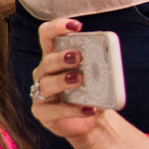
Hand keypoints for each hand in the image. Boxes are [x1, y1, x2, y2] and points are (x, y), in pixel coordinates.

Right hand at [31, 18, 100, 139]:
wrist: (91, 122)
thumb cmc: (91, 94)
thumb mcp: (97, 78)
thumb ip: (98, 67)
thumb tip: (107, 61)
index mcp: (55, 58)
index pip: (47, 36)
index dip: (56, 27)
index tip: (75, 26)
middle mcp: (44, 74)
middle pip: (46, 61)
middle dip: (61, 57)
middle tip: (78, 57)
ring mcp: (40, 93)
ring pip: (45, 83)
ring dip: (62, 80)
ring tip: (79, 80)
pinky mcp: (42, 113)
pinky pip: (53, 110)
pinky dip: (71, 109)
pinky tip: (88, 109)